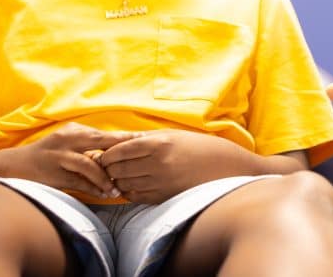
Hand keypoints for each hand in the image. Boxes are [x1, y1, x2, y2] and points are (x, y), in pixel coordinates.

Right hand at [6, 122, 135, 198]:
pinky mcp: (53, 172)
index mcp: (75, 131)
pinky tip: (103, 194)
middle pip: (101, 142)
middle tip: (141, 155)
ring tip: (118, 188)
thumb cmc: (47, 156)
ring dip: (105, 177)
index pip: (105, 134)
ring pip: (89, 163)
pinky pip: (77, 181)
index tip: (145, 139)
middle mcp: (68, 139)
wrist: (14, 165)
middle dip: (122, 149)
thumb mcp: (68, 145)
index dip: (126, 137)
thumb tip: (116, 155)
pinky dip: (92, 188)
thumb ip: (89, 147)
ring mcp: (59, 155)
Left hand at [97, 129, 240, 203]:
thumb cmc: (200, 147)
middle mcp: (158, 164)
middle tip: (109, 165)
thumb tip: (115, 140)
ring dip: (118, 180)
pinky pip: (135, 197)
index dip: (107, 154)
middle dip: (110, 168)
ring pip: (124, 184)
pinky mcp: (164, 198)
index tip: (105, 154)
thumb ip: (144, 138)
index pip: (119, 150)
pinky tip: (135, 184)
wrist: (227, 168)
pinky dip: (129, 191)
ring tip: (122, 174)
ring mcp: (161, 183)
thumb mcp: (173, 134)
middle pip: (118, 169)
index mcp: (160, 143)